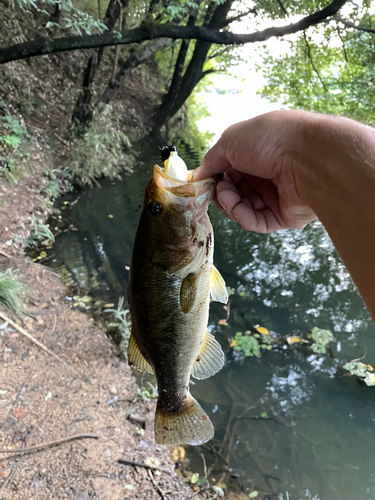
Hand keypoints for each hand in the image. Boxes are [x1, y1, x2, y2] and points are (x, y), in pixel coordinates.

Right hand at [193, 111, 316, 232]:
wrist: (306, 157)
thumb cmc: (269, 140)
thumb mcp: (230, 141)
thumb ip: (212, 160)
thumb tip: (198, 176)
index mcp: (258, 152)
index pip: (231, 169)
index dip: (216, 177)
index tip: (204, 182)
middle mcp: (267, 174)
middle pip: (235, 191)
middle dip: (222, 192)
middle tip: (219, 189)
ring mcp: (276, 196)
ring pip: (243, 208)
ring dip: (230, 205)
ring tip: (227, 197)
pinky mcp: (283, 216)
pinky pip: (257, 221)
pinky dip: (243, 217)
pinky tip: (238, 209)